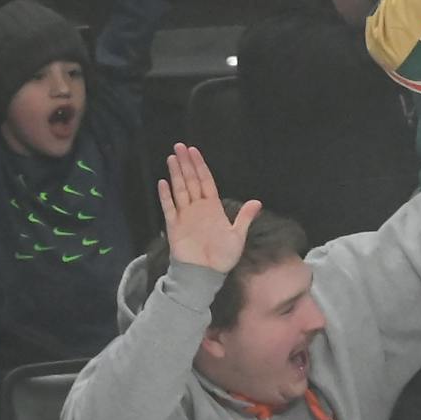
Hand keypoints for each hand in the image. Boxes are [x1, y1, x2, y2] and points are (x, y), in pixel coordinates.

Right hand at [158, 145, 258, 274]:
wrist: (207, 272)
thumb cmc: (223, 256)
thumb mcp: (238, 235)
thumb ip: (244, 217)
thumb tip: (257, 202)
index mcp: (213, 207)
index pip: (206, 181)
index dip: (200, 166)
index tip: (194, 151)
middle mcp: (198, 207)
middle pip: (191, 181)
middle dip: (186, 163)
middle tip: (179, 146)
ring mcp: (185, 215)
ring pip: (180, 189)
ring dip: (176, 173)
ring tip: (171, 157)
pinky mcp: (174, 225)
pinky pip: (168, 207)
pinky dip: (166, 195)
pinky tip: (163, 182)